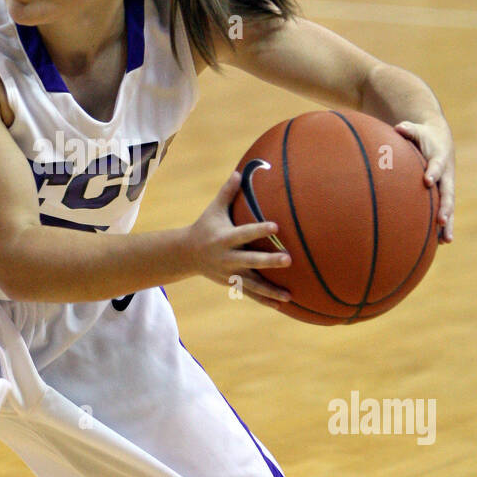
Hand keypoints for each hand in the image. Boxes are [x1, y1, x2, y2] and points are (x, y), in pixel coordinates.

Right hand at [187, 172, 292, 290]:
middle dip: (269, 261)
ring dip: (271, 290)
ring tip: (290, 295)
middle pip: (250, 261)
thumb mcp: (213, 210)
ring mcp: (229, 273)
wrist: (186, 254)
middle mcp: (227, 258)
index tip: (276, 226)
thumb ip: (227, 192)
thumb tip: (240, 172)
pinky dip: (266, 299)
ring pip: (252, 284)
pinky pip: (251, 293)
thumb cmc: (205, 226)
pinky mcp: (232, 283)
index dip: (259, 230)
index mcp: (224, 238)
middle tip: (289, 260)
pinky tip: (282, 305)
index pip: (244, 233)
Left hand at [394, 117, 454, 241]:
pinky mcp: (442, 195)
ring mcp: (446, 187)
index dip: (433, 172)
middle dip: (445, 207)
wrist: (440, 139)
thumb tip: (398, 128)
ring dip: (447, 224)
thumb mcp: (415, 129)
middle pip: (447, 193)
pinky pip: (443, 212)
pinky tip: (438, 243)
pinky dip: (442, 226)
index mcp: (439, 158)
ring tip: (446, 241)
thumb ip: (408, 129)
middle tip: (441, 220)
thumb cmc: (423, 135)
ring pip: (448, 207)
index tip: (427, 181)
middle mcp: (446, 175)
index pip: (437, 166)